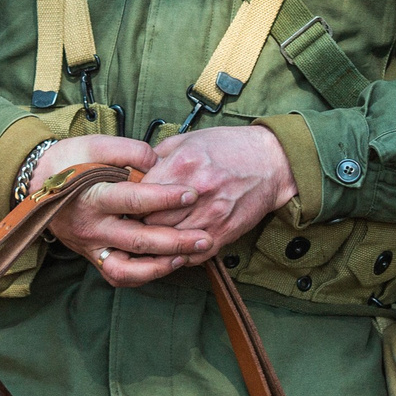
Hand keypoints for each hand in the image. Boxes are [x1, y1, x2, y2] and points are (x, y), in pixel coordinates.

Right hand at [37, 135, 208, 286]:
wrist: (35, 184)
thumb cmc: (69, 162)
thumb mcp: (94, 144)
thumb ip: (128, 151)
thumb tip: (157, 162)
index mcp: (91, 195)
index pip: (132, 200)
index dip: (164, 198)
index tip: (191, 194)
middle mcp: (91, 226)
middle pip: (137, 240)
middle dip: (175, 241)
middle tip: (204, 237)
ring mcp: (91, 246)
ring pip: (128, 267)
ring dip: (162, 265)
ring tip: (190, 256)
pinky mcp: (93, 256)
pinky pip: (118, 275)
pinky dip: (144, 275)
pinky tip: (167, 265)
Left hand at [144, 125, 295, 263]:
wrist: (270, 162)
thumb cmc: (228, 147)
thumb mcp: (188, 139)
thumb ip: (158, 156)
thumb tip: (132, 172)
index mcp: (182, 165)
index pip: (139, 196)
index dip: (129, 203)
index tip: (126, 206)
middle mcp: (195, 192)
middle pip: (150, 222)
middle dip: (139, 225)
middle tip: (134, 225)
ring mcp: (210, 215)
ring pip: (169, 242)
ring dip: (157, 243)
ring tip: (151, 239)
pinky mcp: (224, 233)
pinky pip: (192, 255)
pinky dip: (179, 255)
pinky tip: (173, 248)